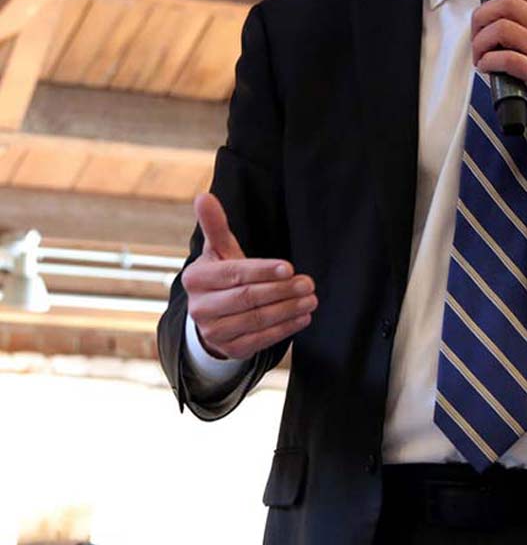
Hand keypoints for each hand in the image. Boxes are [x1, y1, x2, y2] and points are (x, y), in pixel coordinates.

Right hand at [181, 193, 315, 359]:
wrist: (212, 317)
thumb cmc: (222, 276)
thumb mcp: (219, 252)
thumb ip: (215, 226)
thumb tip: (204, 196)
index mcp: (196, 279)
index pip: (234, 274)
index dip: (262, 271)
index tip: (289, 267)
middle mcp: (200, 307)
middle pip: (247, 298)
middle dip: (281, 291)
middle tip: (309, 283)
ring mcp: (213, 331)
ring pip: (256, 320)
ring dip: (288, 309)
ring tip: (312, 298)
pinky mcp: (230, 349)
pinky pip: (261, 339)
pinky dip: (285, 328)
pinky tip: (303, 316)